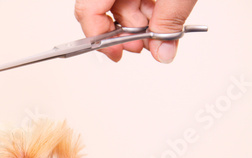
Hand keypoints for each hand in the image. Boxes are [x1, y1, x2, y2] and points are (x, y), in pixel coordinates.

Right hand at [74, 0, 197, 62]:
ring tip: (162, 24)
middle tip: (146, 42)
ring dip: (142, 22)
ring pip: (121, 6)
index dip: (99, 36)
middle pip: (103, 11)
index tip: (117, 53)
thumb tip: (163, 52)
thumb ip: (169, 22)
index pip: (88, 11)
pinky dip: (148, 8)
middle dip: (128, 32)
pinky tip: (163, 12)